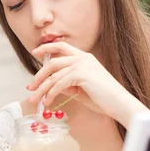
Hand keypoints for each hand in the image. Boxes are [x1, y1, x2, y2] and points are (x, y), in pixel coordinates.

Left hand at [28, 42, 147, 125]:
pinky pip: (59, 84)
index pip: (62, 46)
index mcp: (85, 58)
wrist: (119, 104)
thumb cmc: (103, 98)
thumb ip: (67, 84)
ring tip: (34, 99)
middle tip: (30, 87)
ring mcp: (82, 65)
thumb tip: (52, 86)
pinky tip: (47, 102)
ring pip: (54, 75)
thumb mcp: (81, 89)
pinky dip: (51, 94)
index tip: (35, 53)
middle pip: (53, 62)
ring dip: (41, 88)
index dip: (47, 47)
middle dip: (39, 75)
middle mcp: (83, 58)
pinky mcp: (82, 75)